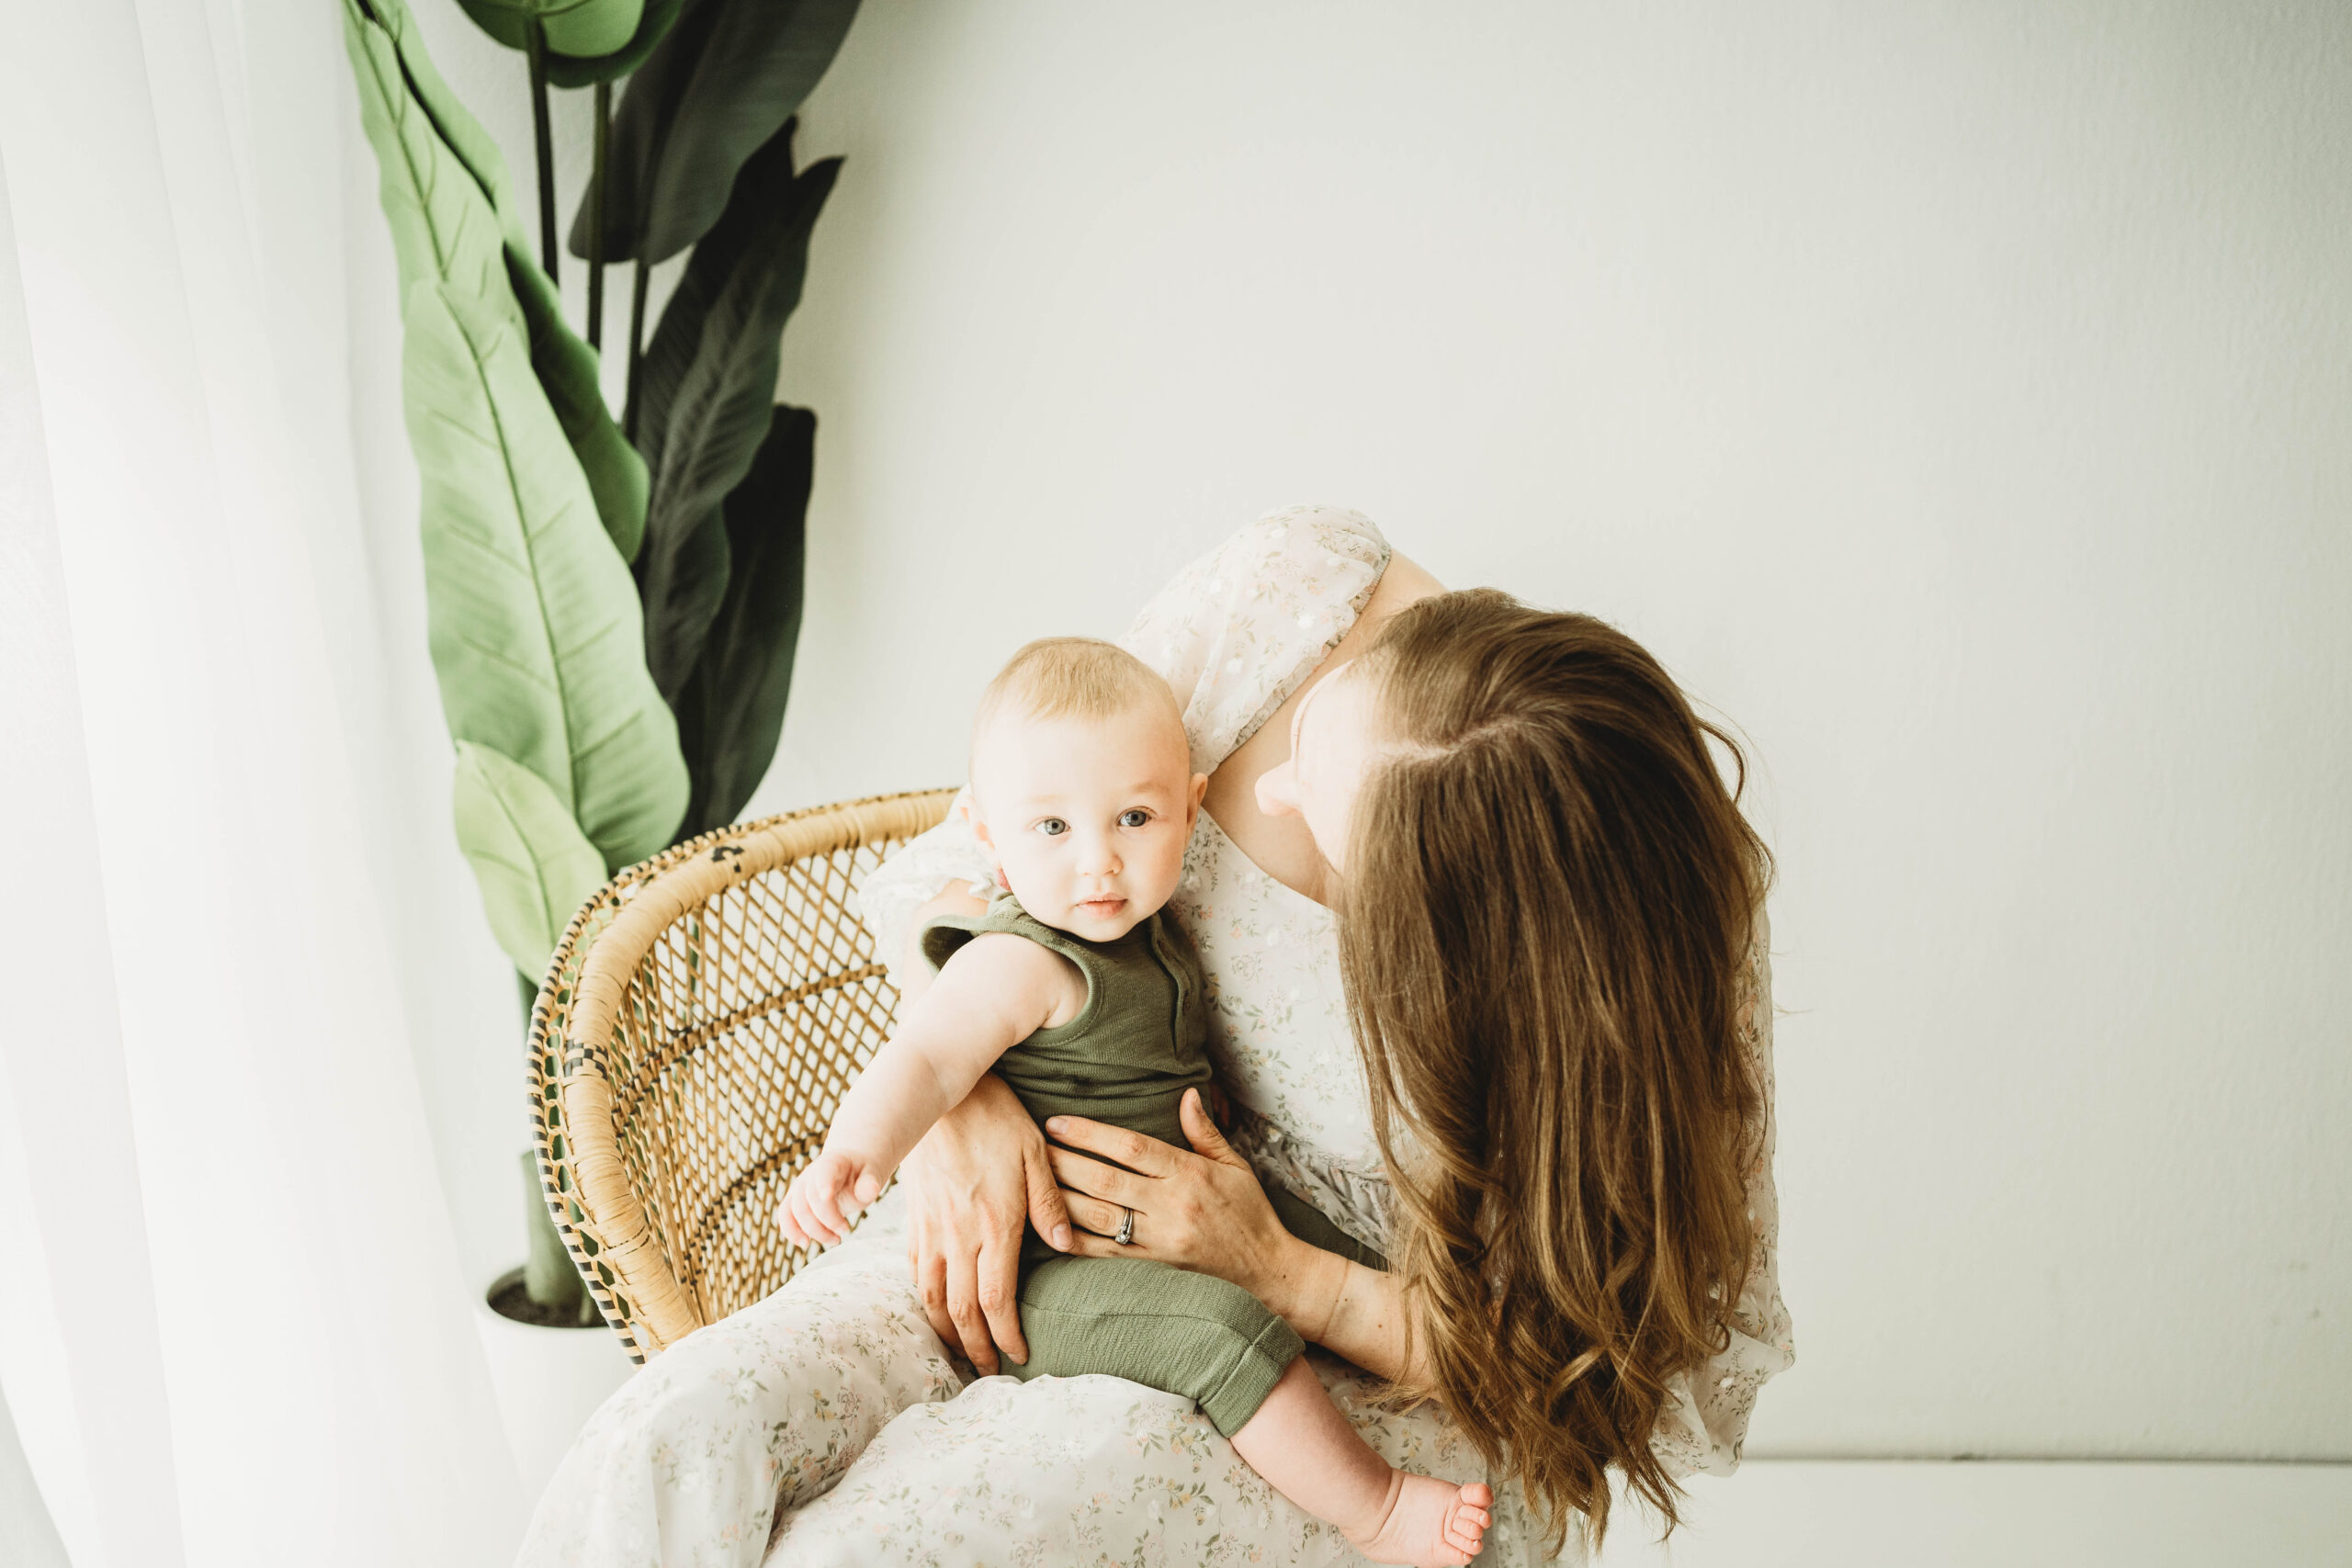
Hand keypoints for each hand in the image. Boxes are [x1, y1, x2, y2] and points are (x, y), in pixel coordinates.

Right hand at [779, 1149, 884, 1247]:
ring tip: (834, 1240)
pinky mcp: (794, 1200)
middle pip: (810, 1197)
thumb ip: (869, 1183)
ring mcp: (800, 1186)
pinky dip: (791, 1231)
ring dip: (812, 1230)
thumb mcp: (872, 1175)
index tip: (827, 1197)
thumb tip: (872, 1189)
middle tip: (845, 1230)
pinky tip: (805, 1243)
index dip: (823, 1183)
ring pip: (795, 1209)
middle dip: (827, 1219)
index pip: (824, 1171)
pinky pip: (785, 1215)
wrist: (850, 1170)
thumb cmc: (861, 1174)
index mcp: (833, 1162)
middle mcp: (811, 1173)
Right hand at [901, 1073, 1072, 1374]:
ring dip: (944, 1331)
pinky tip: (934, 1309)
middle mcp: (958, 1235)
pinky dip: (923, 1299)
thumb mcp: (1037, 1155)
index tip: (1019, 1356)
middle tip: (988, 1371)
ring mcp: (930, 1228)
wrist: (940, 1090)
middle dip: (975, 1348)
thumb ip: (1050, 1206)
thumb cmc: (997, 1119)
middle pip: (961, 1310)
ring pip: (930, 1296)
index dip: (1006, 1335)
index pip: (996, 1299)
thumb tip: (1064, 1248)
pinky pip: (913, 1269)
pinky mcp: (913, 1216)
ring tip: (959, 1352)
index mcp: (994, 1225)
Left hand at [1047, 1088, 1325, 1327]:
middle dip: (1063, 1161)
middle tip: (1029, 1146)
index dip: (1090, 1133)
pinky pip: (1104, 1255)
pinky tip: (1047, 1229)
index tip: (1057, 1122)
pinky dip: (1073, 1242)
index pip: (1131, 1147)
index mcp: (1191, 1174)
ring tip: (1030, 1181)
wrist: (1271, 1274)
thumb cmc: (1252, 1215)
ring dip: (1059, 1197)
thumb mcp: (1237, 1166)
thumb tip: (1187, 1094)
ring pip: (1098, 1217)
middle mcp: (1172, 1207)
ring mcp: (1160, 1242)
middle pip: (1105, 1179)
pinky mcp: (1153, 1270)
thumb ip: (1205, 1132)